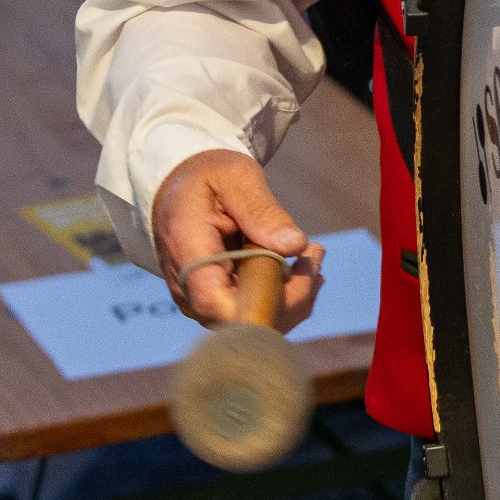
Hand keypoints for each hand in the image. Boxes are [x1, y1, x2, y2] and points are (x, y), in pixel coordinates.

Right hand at [152, 149, 325, 330]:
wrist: (182, 186)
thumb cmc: (208, 176)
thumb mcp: (236, 178)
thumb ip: (261, 211)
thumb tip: (294, 246)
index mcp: (187, 252)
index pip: (215, 302)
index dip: (260, 302)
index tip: (299, 269)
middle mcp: (187, 287)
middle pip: (240, 319)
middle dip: (290, 295)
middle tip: (317, 253)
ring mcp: (199, 301)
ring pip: (250, 323)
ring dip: (293, 297)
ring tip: (314, 256)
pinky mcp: (215, 302)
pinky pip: (250, 314)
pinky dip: (283, 297)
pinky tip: (303, 269)